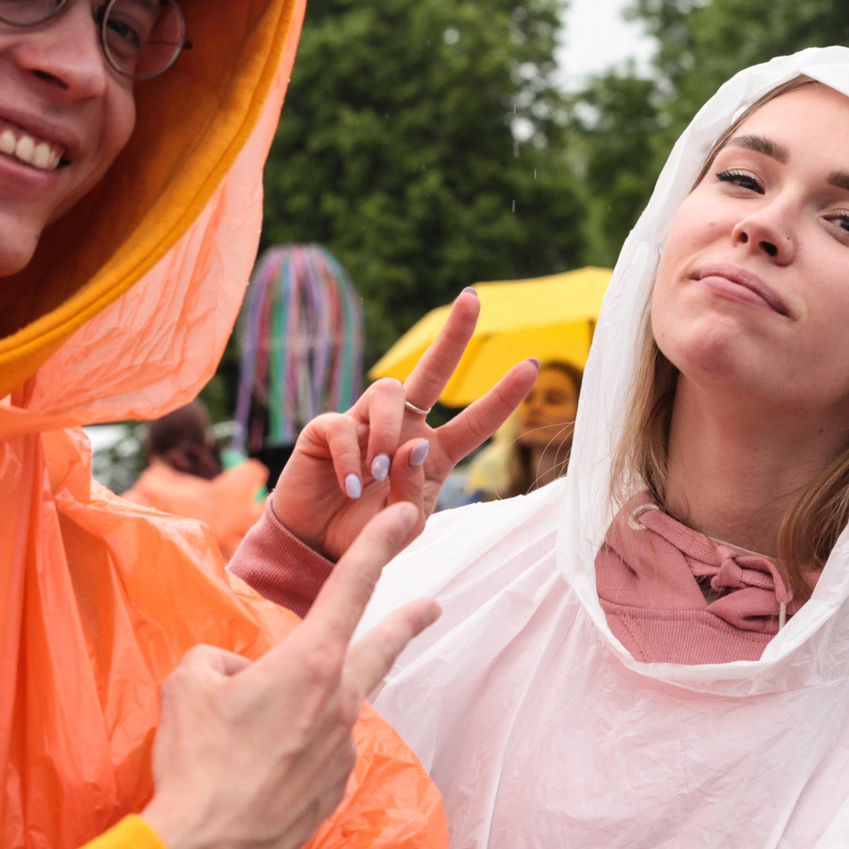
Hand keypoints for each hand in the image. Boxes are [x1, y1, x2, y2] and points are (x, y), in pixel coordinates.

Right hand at [144, 504, 440, 848]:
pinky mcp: (333, 791)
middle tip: (433, 605)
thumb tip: (241, 676)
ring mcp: (342, 751)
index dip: (379, 543)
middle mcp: (340, 703)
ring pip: (329, 709)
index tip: (404, 517)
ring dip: (302, 708)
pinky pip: (314, 753)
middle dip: (407, 622)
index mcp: (311, 662)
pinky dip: (290, 751)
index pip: (352, 585)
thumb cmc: (196, 759)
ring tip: (245, 735)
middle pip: (381, 648)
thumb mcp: (188, 683)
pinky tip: (255, 771)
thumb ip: (221, 661)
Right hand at [265, 287, 538, 559]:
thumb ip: (415, 489)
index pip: (475, 421)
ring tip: (379, 474)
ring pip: (389, 392)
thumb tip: (415, 442)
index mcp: (432, 453)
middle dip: (453, 335)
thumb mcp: (403, 524)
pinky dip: (352, 457)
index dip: (503, 396)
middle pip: (432, 371)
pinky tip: (350, 485)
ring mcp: (365, 424)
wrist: (315, 550)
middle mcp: (403, 429)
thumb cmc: (365, 535)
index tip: (532, 365)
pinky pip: (345, 424)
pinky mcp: (327, 429)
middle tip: (473, 298)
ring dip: (389, 433)